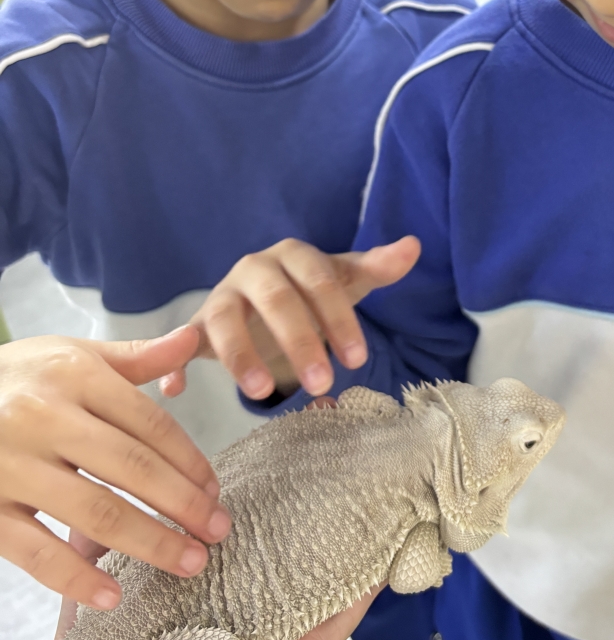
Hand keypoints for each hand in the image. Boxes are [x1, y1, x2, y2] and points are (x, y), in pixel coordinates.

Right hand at [0, 330, 230, 608]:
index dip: (188, 460)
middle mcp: (44, 416)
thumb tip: (191, 341)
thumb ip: (134, 358)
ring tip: (188, 562)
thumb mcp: (72, 356)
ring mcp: (11, 464)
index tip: (215, 490)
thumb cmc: (18, 378)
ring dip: (148, 541)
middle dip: (182, 503)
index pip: (147, 423)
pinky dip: (74, 578)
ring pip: (93, 510)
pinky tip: (111, 596)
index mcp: (74, 376)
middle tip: (218, 532)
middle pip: (130, 467)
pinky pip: (33, 551)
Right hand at [160, 236, 420, 401]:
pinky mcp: (198, 325)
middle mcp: (253, 270)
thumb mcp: (344, 280)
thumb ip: (376, 267)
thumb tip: (413, 246)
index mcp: (293, 255)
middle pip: (276, 300)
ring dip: (240, 355)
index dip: (339, 319)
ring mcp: (222, 296)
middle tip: (322, 384)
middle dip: (299, 341)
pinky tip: (175, 389)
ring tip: (261, 393)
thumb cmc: (311, 291)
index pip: (320, 281)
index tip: (358, 360)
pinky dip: (173, 361)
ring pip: (224, 319)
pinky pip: (184, 340)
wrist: (266, 300)